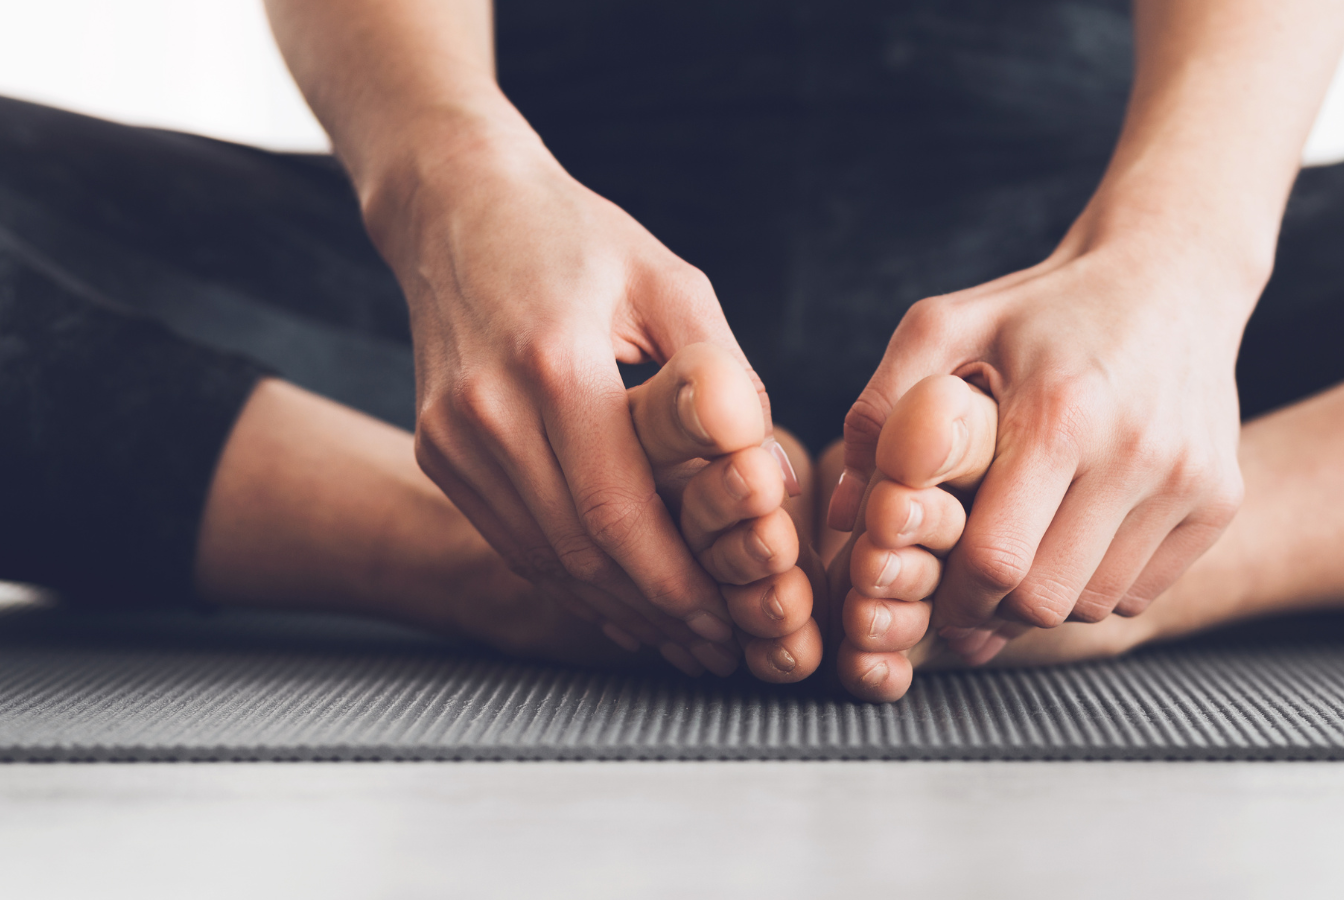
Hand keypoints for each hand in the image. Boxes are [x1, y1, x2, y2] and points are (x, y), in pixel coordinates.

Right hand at [367, 123, 759, 664]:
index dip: (672, 580)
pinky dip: (567, 578)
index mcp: (553, 366)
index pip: (614, 510)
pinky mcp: (437, 449)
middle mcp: (487, 412)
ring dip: (612, 607)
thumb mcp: (668, 278)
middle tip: (717, 647)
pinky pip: (510, 536)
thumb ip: (722, 370)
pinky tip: (620, 600)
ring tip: (680, 639)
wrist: (455, 205)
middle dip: (653, 610)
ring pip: (539, 556)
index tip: (727, 618)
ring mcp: (452, 437)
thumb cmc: (575, 235)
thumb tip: (768, 462)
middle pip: (576, 550)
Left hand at [828, 225, 1255, 662]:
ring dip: (1046, 599)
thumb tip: (848, 514)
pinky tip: (1072, 541)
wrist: (1171, 274)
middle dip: (994, 609)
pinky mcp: (1221, 499)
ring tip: (1019, 556)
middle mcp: (1138, 452)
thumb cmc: (1041, 307)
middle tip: (968, 586)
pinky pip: (1143, 591)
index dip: (953, 594)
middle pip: (1046, 598)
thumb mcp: (943, 326)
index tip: (933, 587)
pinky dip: (1098, 586)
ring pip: (1096, 604)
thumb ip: (882, 412)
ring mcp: (1190, 480)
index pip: (997, 560)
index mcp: (1060, 412)